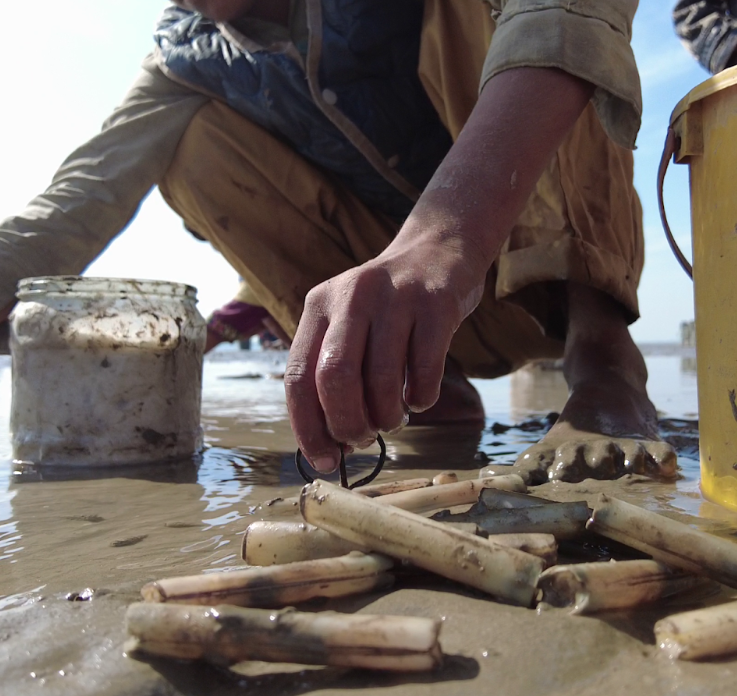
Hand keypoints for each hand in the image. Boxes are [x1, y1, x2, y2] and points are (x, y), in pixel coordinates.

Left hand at [284, 233, 483, 472]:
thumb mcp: (347, 322)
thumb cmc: (387, 307)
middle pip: (336, 378)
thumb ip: (333, 372)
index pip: (299, 376)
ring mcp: (395, 298)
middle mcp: (352, 297)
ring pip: (382, 379)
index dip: (309, 427)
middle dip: (348, 424)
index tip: (325, 460)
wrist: (438, 251)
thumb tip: (331, 443)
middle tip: (363, 438)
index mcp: (319, 306)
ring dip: (387, 416)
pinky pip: (425, 370)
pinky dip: (421, 399)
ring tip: (393, 418)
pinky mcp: (436, 304)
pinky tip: (419, 398)